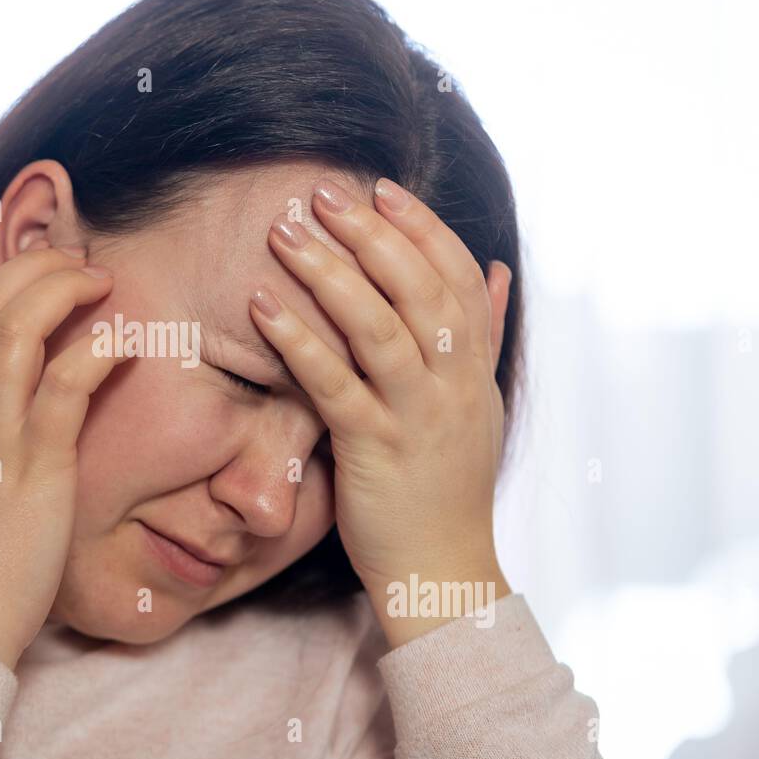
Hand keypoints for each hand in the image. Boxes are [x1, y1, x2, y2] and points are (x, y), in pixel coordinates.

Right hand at [0, 242, 122, 669]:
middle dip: (33, 268)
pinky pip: (64, 385)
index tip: (47, 282)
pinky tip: (124, 336)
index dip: (9, 292)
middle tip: (78, 261)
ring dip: (62, 287)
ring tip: (101, 279)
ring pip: (17, 327)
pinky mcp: (34, 469)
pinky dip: (97, 347)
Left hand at [248, 178, 511, 641]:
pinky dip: (301, 342)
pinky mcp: (374, 450)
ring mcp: (417, 416)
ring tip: (288, 234)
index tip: (382, 189)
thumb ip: (484, 333)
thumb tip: (495, 270)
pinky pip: (335, 386)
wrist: (443, 569)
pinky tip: (263, 308)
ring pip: (380, 329)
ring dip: (331, 274)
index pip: (458, 277)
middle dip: (371, 234)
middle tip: (323, 193)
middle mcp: (453, 384)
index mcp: (474, 368)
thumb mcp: (479, 405)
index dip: (421, 227)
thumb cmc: (448, 485)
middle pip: (419, 289)